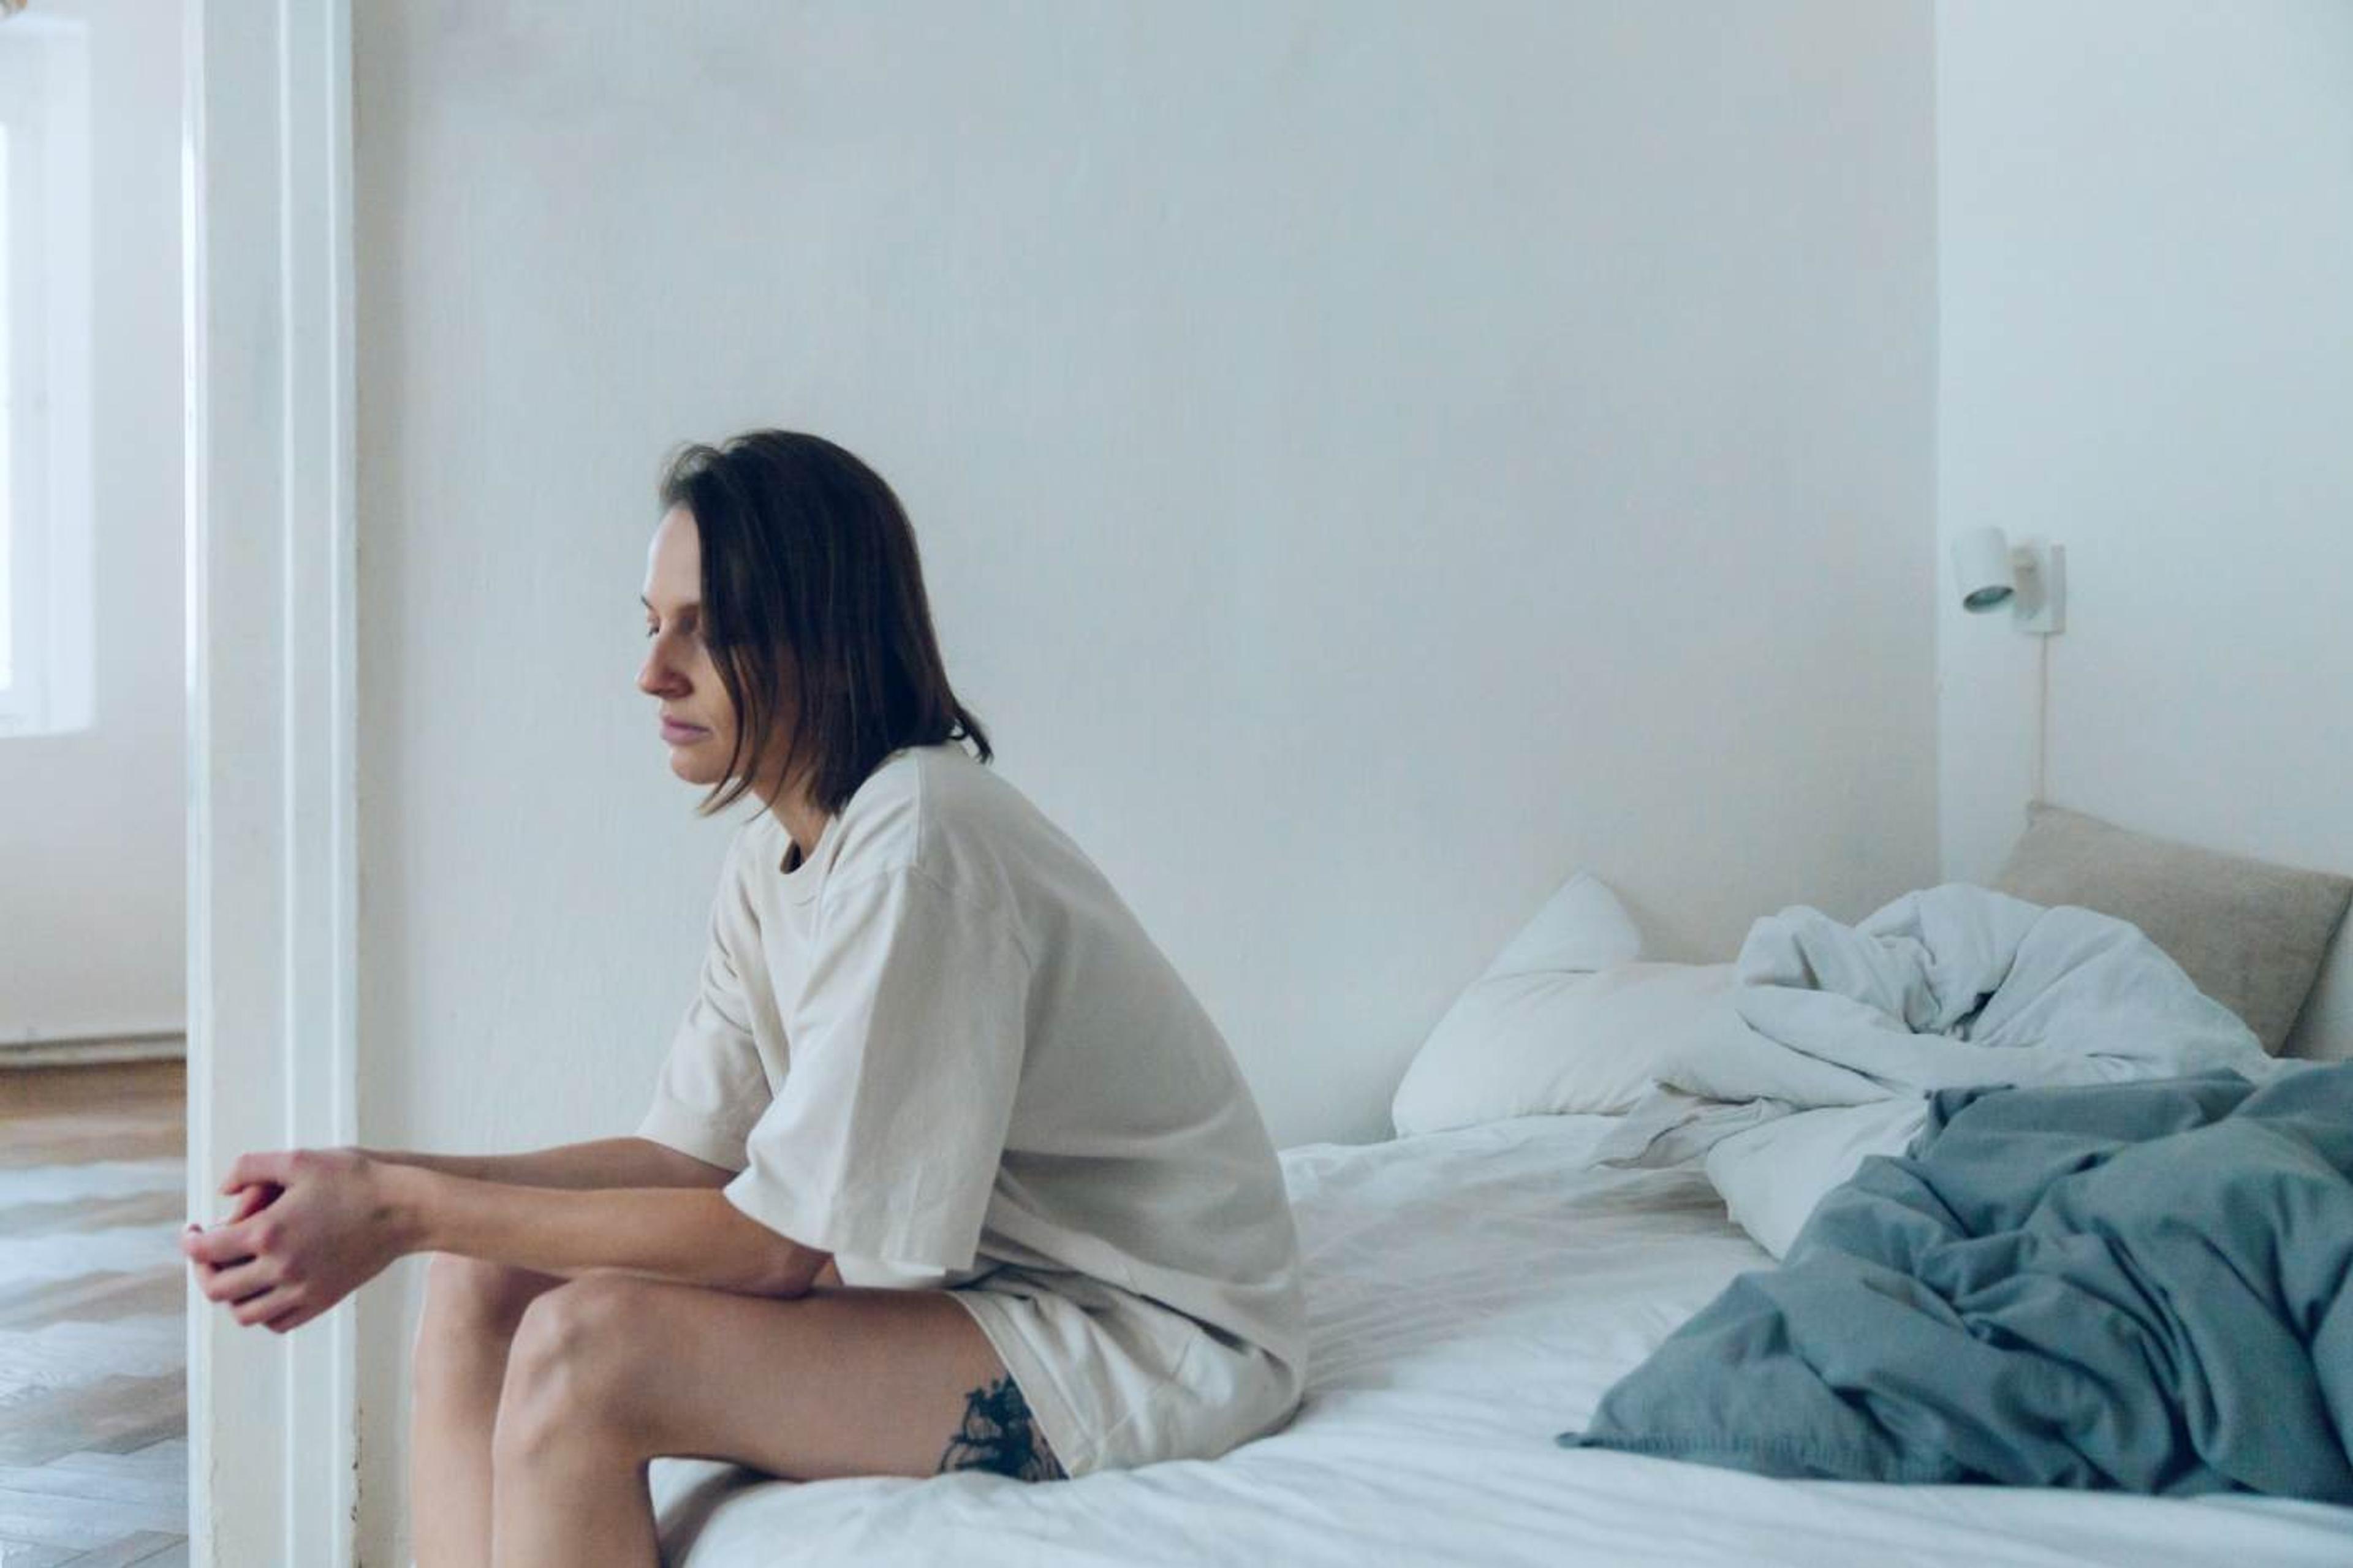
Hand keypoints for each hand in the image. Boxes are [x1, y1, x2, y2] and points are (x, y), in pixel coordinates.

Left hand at [181, 1147, 408, 1333]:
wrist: (405, 1208)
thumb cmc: (355, 1178)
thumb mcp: (299, 1158)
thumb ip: (250, 1167)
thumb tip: (222, 1190)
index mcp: (267, 1232)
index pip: (205, 1251)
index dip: (189, 1242)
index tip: (191, 1231)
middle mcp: (280, 1268)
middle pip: (217, 1288)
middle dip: (203, 1269)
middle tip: (208, 1253)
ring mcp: (302, 1290)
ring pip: (243, 1313)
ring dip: (230, 1295)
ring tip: (235, 1274)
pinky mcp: (323, 1300)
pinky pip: (277, 1322)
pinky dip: (262, 1312)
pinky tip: (266, 1289)